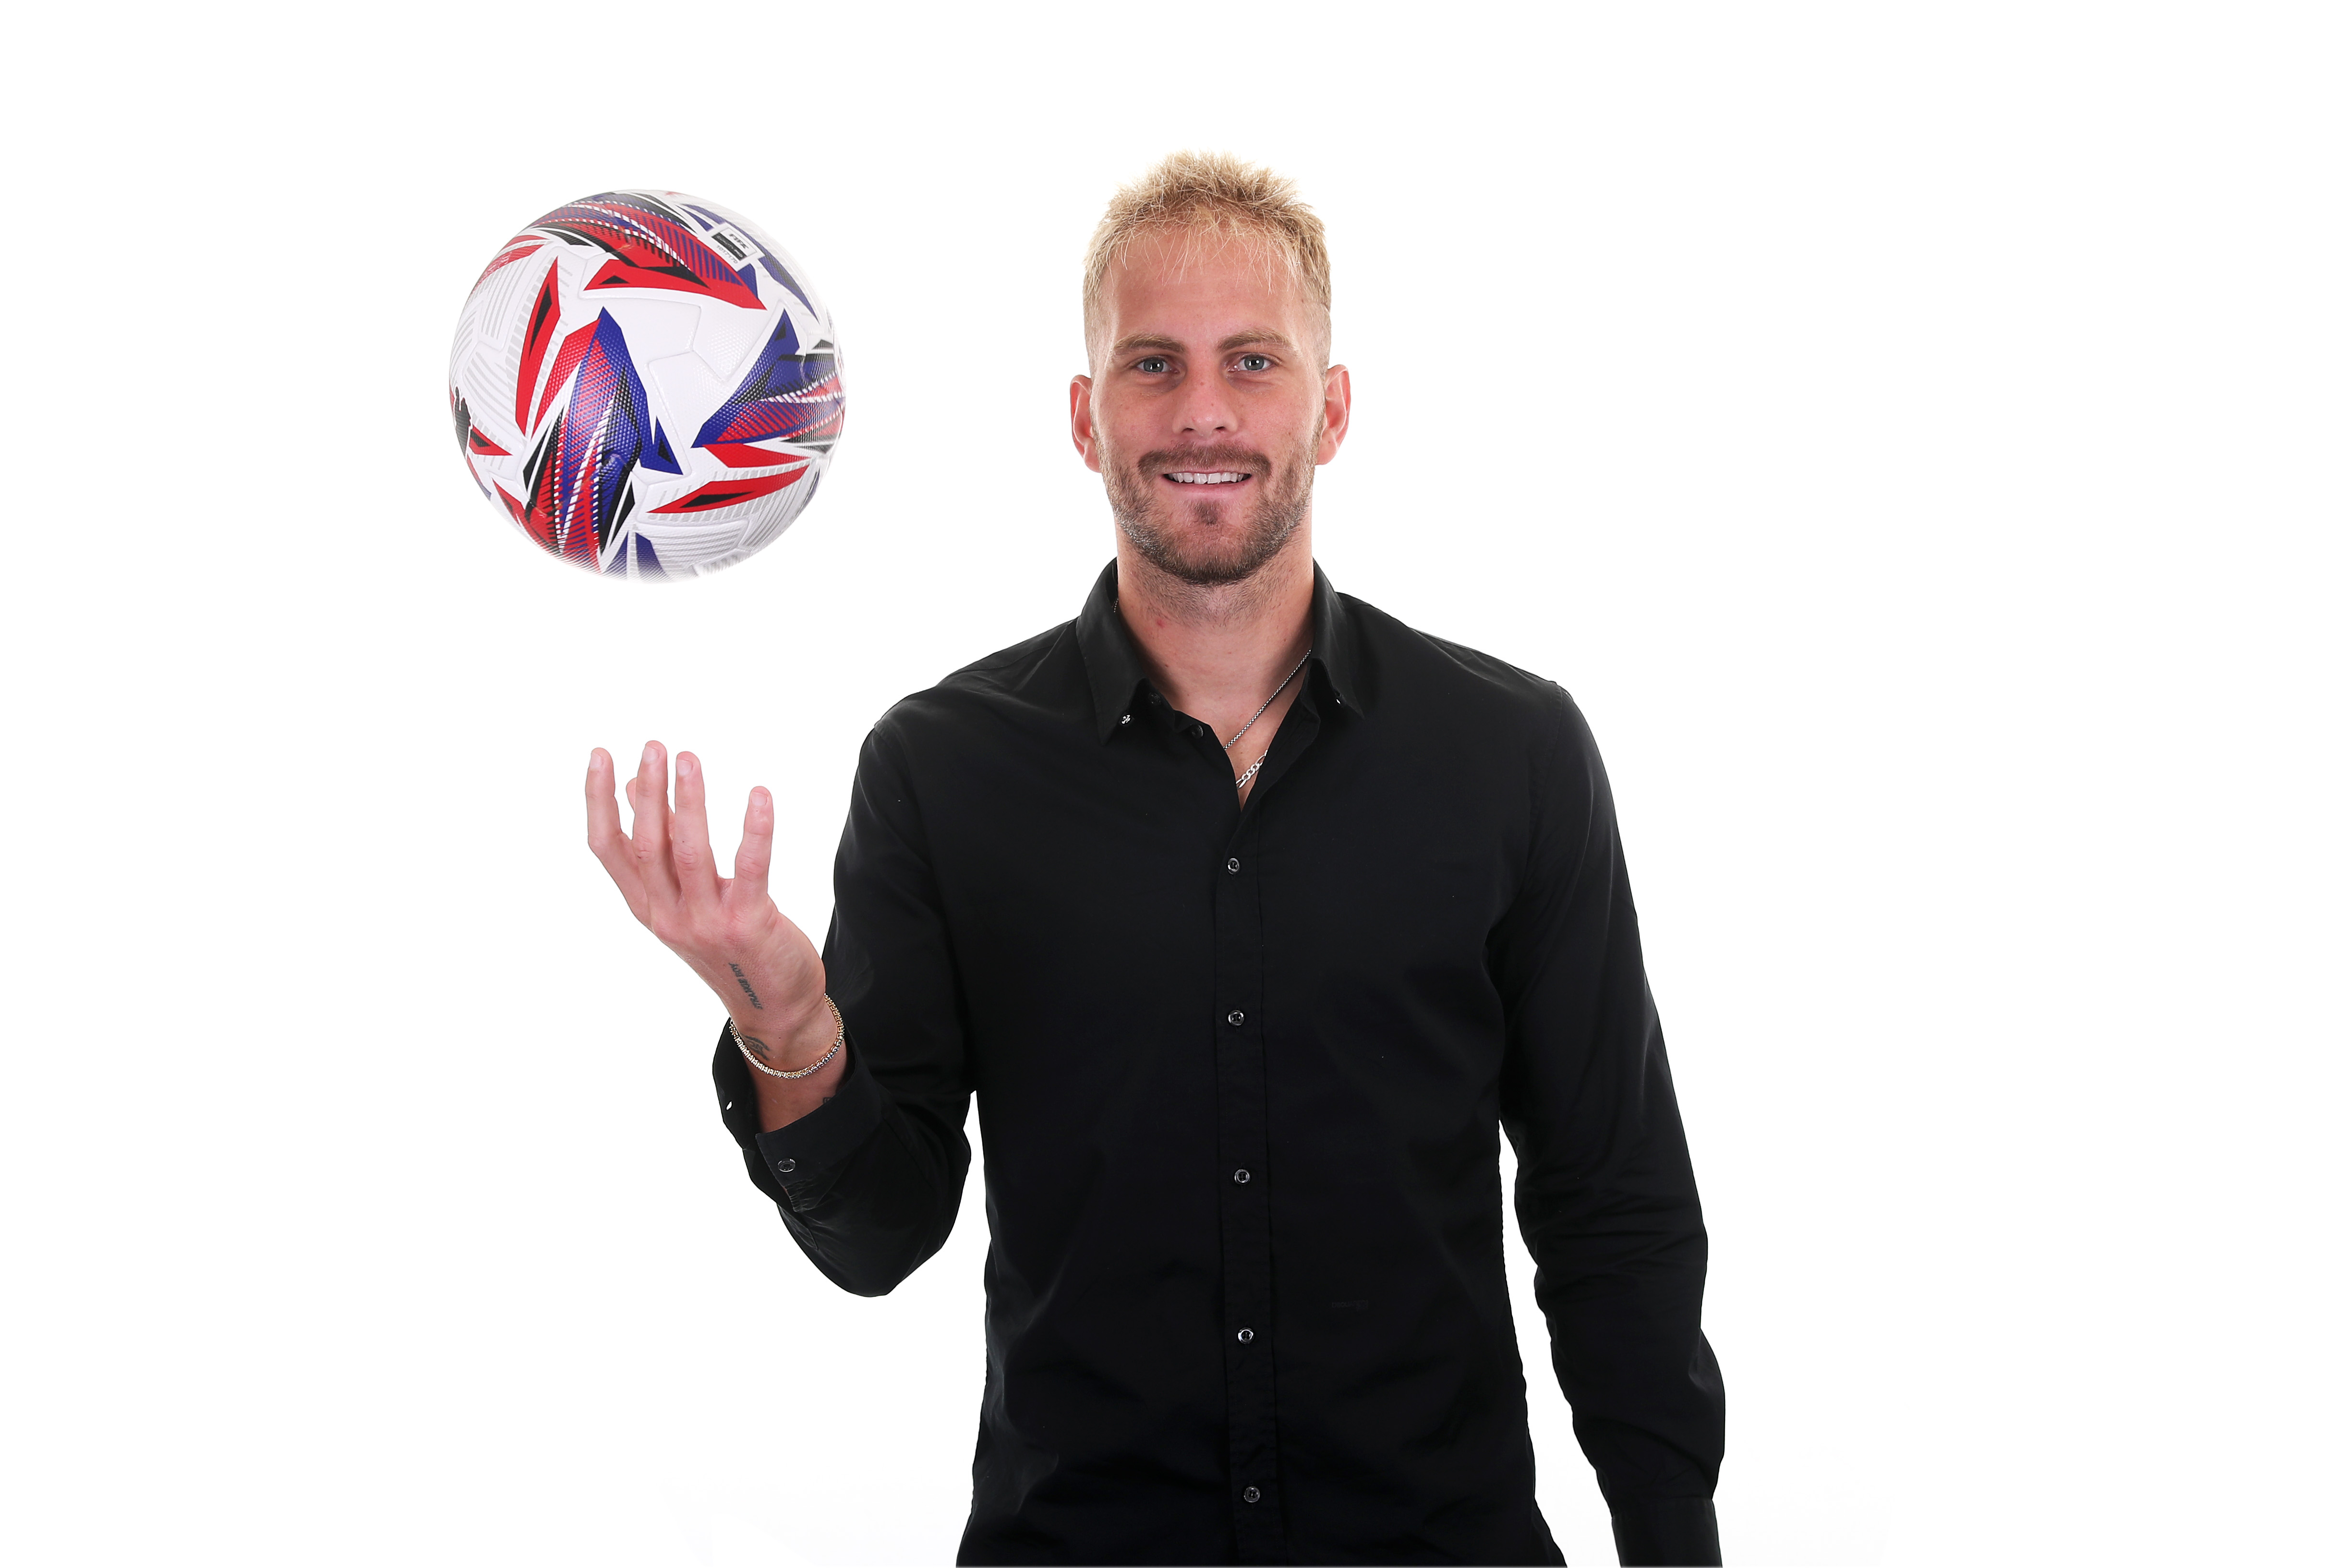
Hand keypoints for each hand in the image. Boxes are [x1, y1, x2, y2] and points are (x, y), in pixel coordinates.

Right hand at [586, 741, 836, 1074]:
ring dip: (688, 802)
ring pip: (688, 853)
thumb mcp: (685, 897)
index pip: (608, 848)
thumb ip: (662, 845)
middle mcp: (667, 916)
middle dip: (647, 792)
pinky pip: (750, 868)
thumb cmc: (729, 942)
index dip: (598, 801)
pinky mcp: (747, 924)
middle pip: (645, 845)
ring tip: (688, 759)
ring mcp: (705, 923)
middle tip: (653, 746)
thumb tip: (631, 787)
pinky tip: (760, 795)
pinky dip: (754, 829)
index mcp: (647, 906)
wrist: (773, 1007)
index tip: (600, 754)